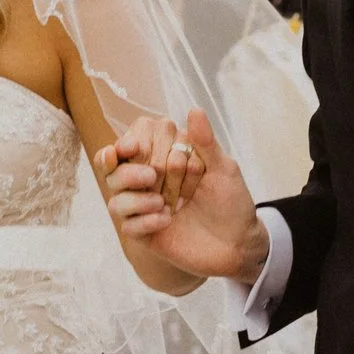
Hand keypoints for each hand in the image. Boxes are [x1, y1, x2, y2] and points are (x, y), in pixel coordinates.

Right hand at [97, 109, 266, 282]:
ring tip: (166, 204)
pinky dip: (145, 221)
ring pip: (116, 198)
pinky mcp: (144, 233)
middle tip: (160, 174)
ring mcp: (142, 208)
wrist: (239, 243)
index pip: (131, 141)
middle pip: (115, 168)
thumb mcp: (223, 169)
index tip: (134, 147)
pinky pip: (128, 226)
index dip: (128, 142)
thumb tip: (193, 110)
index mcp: (162, 158)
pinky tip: (167, 220)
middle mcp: (146, 181)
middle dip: (138, 170)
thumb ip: (204, 142)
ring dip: (138, 197)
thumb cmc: (231, 201)